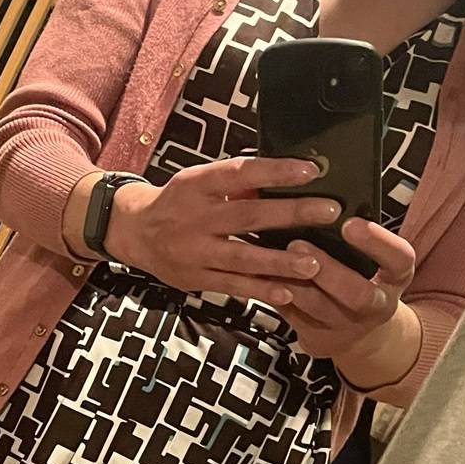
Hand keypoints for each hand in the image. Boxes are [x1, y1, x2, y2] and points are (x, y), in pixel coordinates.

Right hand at [106, 156, 344, 298]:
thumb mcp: (199, 182)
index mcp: (197, 185)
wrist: (135, 234)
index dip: (275, 171)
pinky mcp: (196, 279)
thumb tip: (284, 177)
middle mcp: (195, 218)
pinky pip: (233, 286)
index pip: (239, 174)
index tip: (310, 170)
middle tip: (328, 211)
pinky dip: (261, 290)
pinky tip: (288, 292)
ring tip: (314, 263)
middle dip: (290, 213)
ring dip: (280, 261)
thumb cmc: (178, 202)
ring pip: (243, 257)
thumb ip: (235, 184)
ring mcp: (195, 251)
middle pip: (248, 215)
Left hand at [241, 218, 417, 375]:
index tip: (351, 223)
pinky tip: (254, 273)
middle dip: (327, 269)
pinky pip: (291, 315)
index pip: (399, 258)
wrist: (358, 332)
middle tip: (297, 242)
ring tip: (270, 257)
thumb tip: (317, 187)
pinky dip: (272, 293)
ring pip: (317, 308)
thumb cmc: (362, 276)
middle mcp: (377, 305)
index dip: (377, 242)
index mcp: (396, 276)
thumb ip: (354, 230)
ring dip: (292, 282)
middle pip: (357, 294)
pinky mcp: (317, 337)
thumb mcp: (373, 256)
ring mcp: (346, 326)